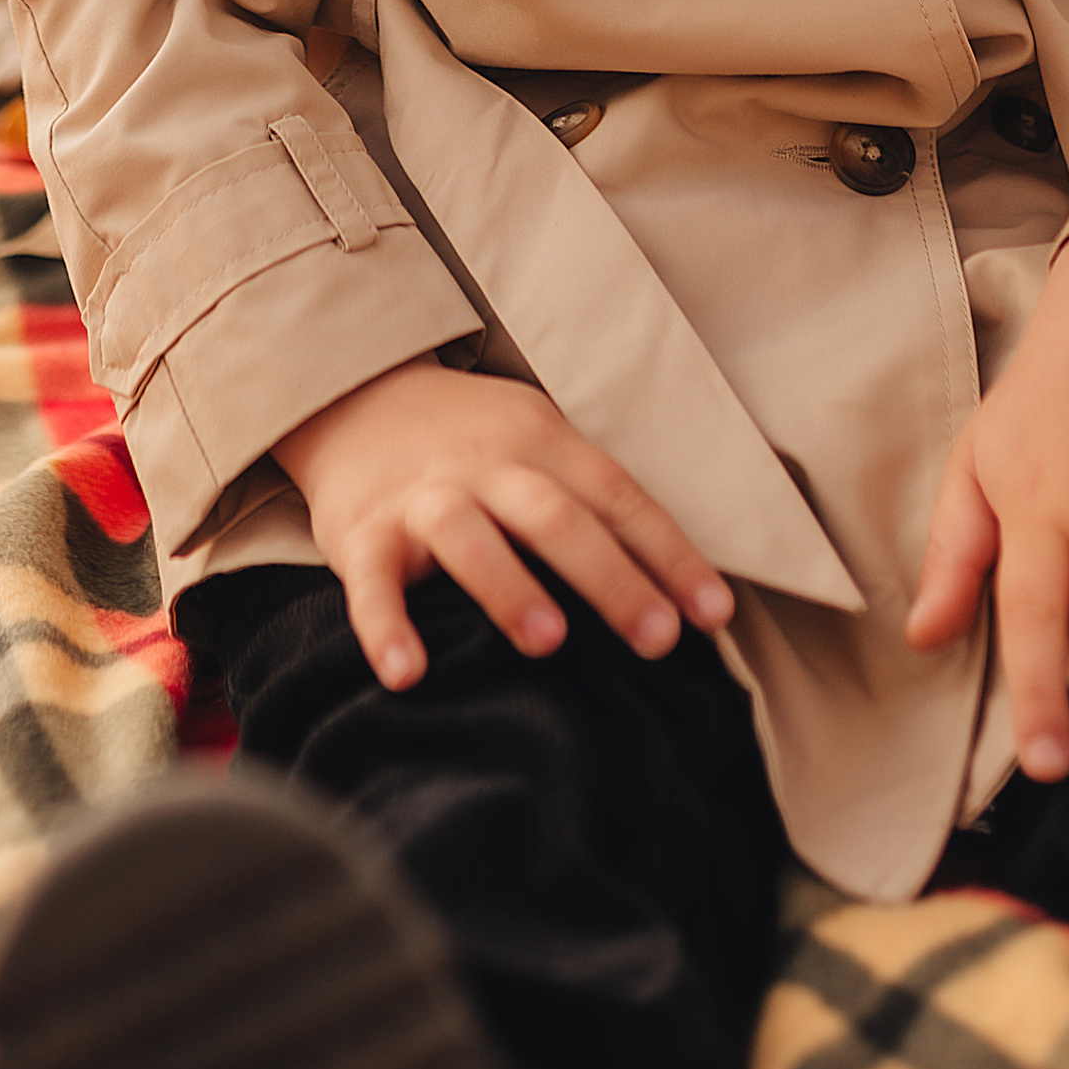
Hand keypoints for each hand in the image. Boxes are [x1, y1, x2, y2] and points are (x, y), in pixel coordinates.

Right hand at [276, 360, 734, 690]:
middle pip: (554, 515)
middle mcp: (486, 465)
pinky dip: (385, 627)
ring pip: (467, 534)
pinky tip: (407, 673)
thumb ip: (591, 500)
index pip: (617, 496)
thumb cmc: (469, 441)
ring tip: (547, 641)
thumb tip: (677, 586)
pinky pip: (371, 583)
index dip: (670, 554)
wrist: (353, 394)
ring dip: (508, 585)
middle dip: (609, 577)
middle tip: (657, 638)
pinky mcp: (361, 533)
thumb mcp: (536, 442)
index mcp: (541, 440)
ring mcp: (422, 497)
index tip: (715, 613)